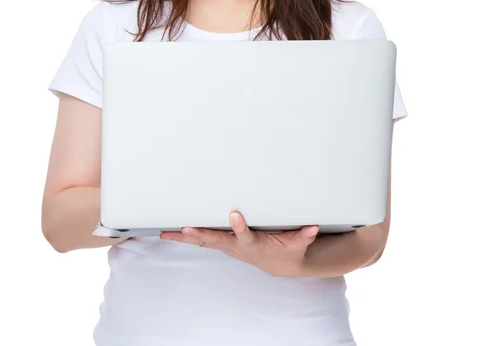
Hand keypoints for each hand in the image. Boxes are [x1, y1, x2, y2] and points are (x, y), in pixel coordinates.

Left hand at [160, 211, 318, 277]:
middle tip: (185, 228)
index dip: (239, 226)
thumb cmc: (287, 250)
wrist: (280, 264)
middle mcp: (237, 247)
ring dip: (185, 238)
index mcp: (254, 244)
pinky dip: (187, 237)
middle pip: (216, 240)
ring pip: (204, 241)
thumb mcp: (298, 243)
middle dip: (200, 235)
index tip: (234, 214)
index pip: (245, 235)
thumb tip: (313, 227)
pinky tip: (171, 233)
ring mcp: (228, 246)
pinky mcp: (224, 244)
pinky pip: (203, 240)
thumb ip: (304, 235)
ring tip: (165, 234)